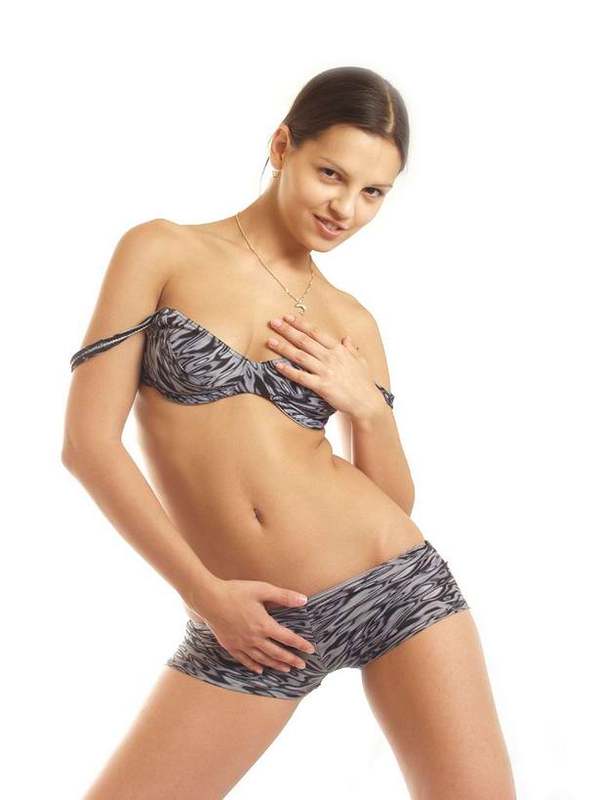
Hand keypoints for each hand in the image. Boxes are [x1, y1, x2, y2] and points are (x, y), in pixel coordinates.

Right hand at [184, 577, 316, 673]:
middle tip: (302, 666)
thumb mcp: (262, 589)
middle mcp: (254, 638)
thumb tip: (304, 600)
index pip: (287, 638)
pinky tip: (260, 670)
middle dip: (291, 659)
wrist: (209, 599)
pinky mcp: (230, 646)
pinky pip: (244, 660)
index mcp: (264, 625)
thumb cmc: (236, 591)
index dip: (300, 644)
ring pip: (262, 659)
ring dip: (276, 665)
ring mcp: (241, 644)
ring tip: (286, 670)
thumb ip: (284, 596)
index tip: (311, 650)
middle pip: (277, 652)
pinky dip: (254, 666)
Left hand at [266, 313, 382, 417]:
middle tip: (273, 322)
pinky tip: (277, 366)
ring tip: (270, 341)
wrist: (367, 402)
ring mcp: (326, 371)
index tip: (288, 317)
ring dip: (284, 347)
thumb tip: (346, 338)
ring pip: (300, 356)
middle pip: (305, 341)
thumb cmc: (364, 383)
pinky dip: (289, 371)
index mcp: (339, 350)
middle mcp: (331, 357)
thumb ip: (351, 349)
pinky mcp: (322, 386)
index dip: (301, 324)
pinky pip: (301, 377)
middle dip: (287, 330)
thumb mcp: (360, 361)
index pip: (316, 333)